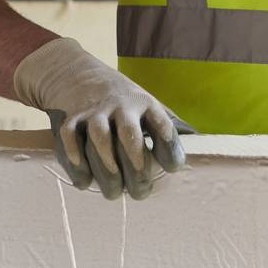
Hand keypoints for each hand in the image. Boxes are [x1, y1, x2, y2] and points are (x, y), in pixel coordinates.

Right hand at [12, 36, 193, 200]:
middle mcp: (121, 105)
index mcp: (146, 104)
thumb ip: (163, 130)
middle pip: (130, 136)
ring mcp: (94, 111)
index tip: (173, 169)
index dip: (169, 148)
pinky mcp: (70, 117)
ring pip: (100, 139)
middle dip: (137, 166)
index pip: (162, 125)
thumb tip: (197, 154)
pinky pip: (70, 138)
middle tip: (141, 192)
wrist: (76, 74)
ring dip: (108, 168)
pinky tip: (85, 181)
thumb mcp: (145, 107)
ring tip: (114, 192)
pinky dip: (76, 160)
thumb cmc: (121, 103)